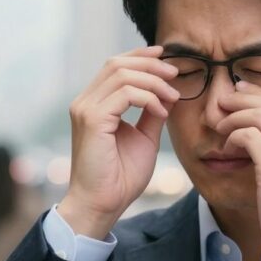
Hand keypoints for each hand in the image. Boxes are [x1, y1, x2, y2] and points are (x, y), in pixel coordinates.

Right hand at [58, 46, 180, 238]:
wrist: (102, 204)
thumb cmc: (120, 177)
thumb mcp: (144, 138)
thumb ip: (152, 113)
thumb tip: (167, 92)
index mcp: (94, 104)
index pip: (114, 66)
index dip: (140, 56)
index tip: (166, 56)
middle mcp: (85, 102)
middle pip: (117, 64)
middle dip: (150, 64)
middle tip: (175, 74)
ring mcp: (85, 109)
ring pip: (122, 75)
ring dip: (153, 82)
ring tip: (173, 97)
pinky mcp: (92, 119)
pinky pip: (125, 94)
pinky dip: (148, 98)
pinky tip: (161, 112)